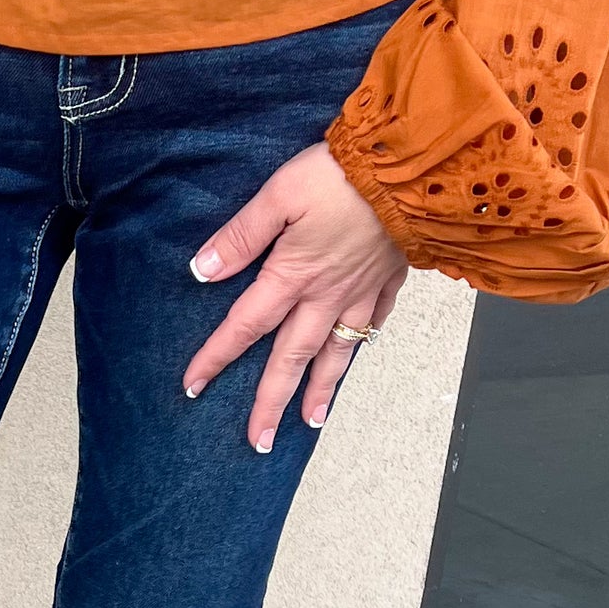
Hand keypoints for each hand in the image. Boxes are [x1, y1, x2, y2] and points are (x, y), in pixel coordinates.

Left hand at [181, 142, 407, 452]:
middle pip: (291, 358)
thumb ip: (241, 236)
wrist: (415, 166)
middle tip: (259, 441)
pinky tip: (357, 353)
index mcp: (293, 276)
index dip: (216, 357)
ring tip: (310, 421)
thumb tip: (202, 270)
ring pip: (337, 352)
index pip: (245, 326)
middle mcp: (326, 295)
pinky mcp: (391, 276)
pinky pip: (376, 321)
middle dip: (272, 402)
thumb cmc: (344, 175)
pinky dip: (364, 342)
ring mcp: (363, 291)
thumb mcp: (281, 194)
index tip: (193, 387)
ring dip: (321, 389)